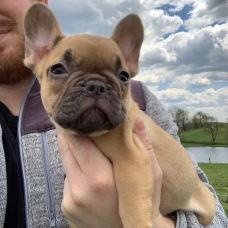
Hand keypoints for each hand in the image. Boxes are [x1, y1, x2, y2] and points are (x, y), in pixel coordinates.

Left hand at [57, 117, 174, 227]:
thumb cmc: (143, 201)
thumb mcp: (150, 174)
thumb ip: (143, 145)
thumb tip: (135, 118)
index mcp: (101, 179)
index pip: (79, 142)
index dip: (77, 126)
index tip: (80, 117)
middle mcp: (81, 189)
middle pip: (67, 149)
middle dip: (71, 134)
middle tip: (77, 124)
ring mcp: (70, 199)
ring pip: (66, 162)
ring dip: (74, 151)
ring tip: (85, 146)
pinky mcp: (66, 206)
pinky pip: (68, 178)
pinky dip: (75, 170)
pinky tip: (88, 172)